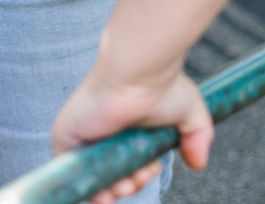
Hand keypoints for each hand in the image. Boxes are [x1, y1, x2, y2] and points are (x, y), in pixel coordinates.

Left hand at [52, 64, 212, 203]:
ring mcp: (85, 134)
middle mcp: (104, 131)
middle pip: (111, 175)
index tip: (153, 170)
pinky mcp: (67, 136)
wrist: (140, 72)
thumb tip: (198, 163)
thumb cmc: (163, 85)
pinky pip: (71, 172)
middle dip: (129, 185)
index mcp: (126, 128)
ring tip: (128, 183)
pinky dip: (89, 187)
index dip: (140, 176)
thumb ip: (198, 138)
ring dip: (113, 190)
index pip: (128, 164)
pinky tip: (106, 193)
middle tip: (142, 176)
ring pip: (94, 177)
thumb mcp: (190, 115)